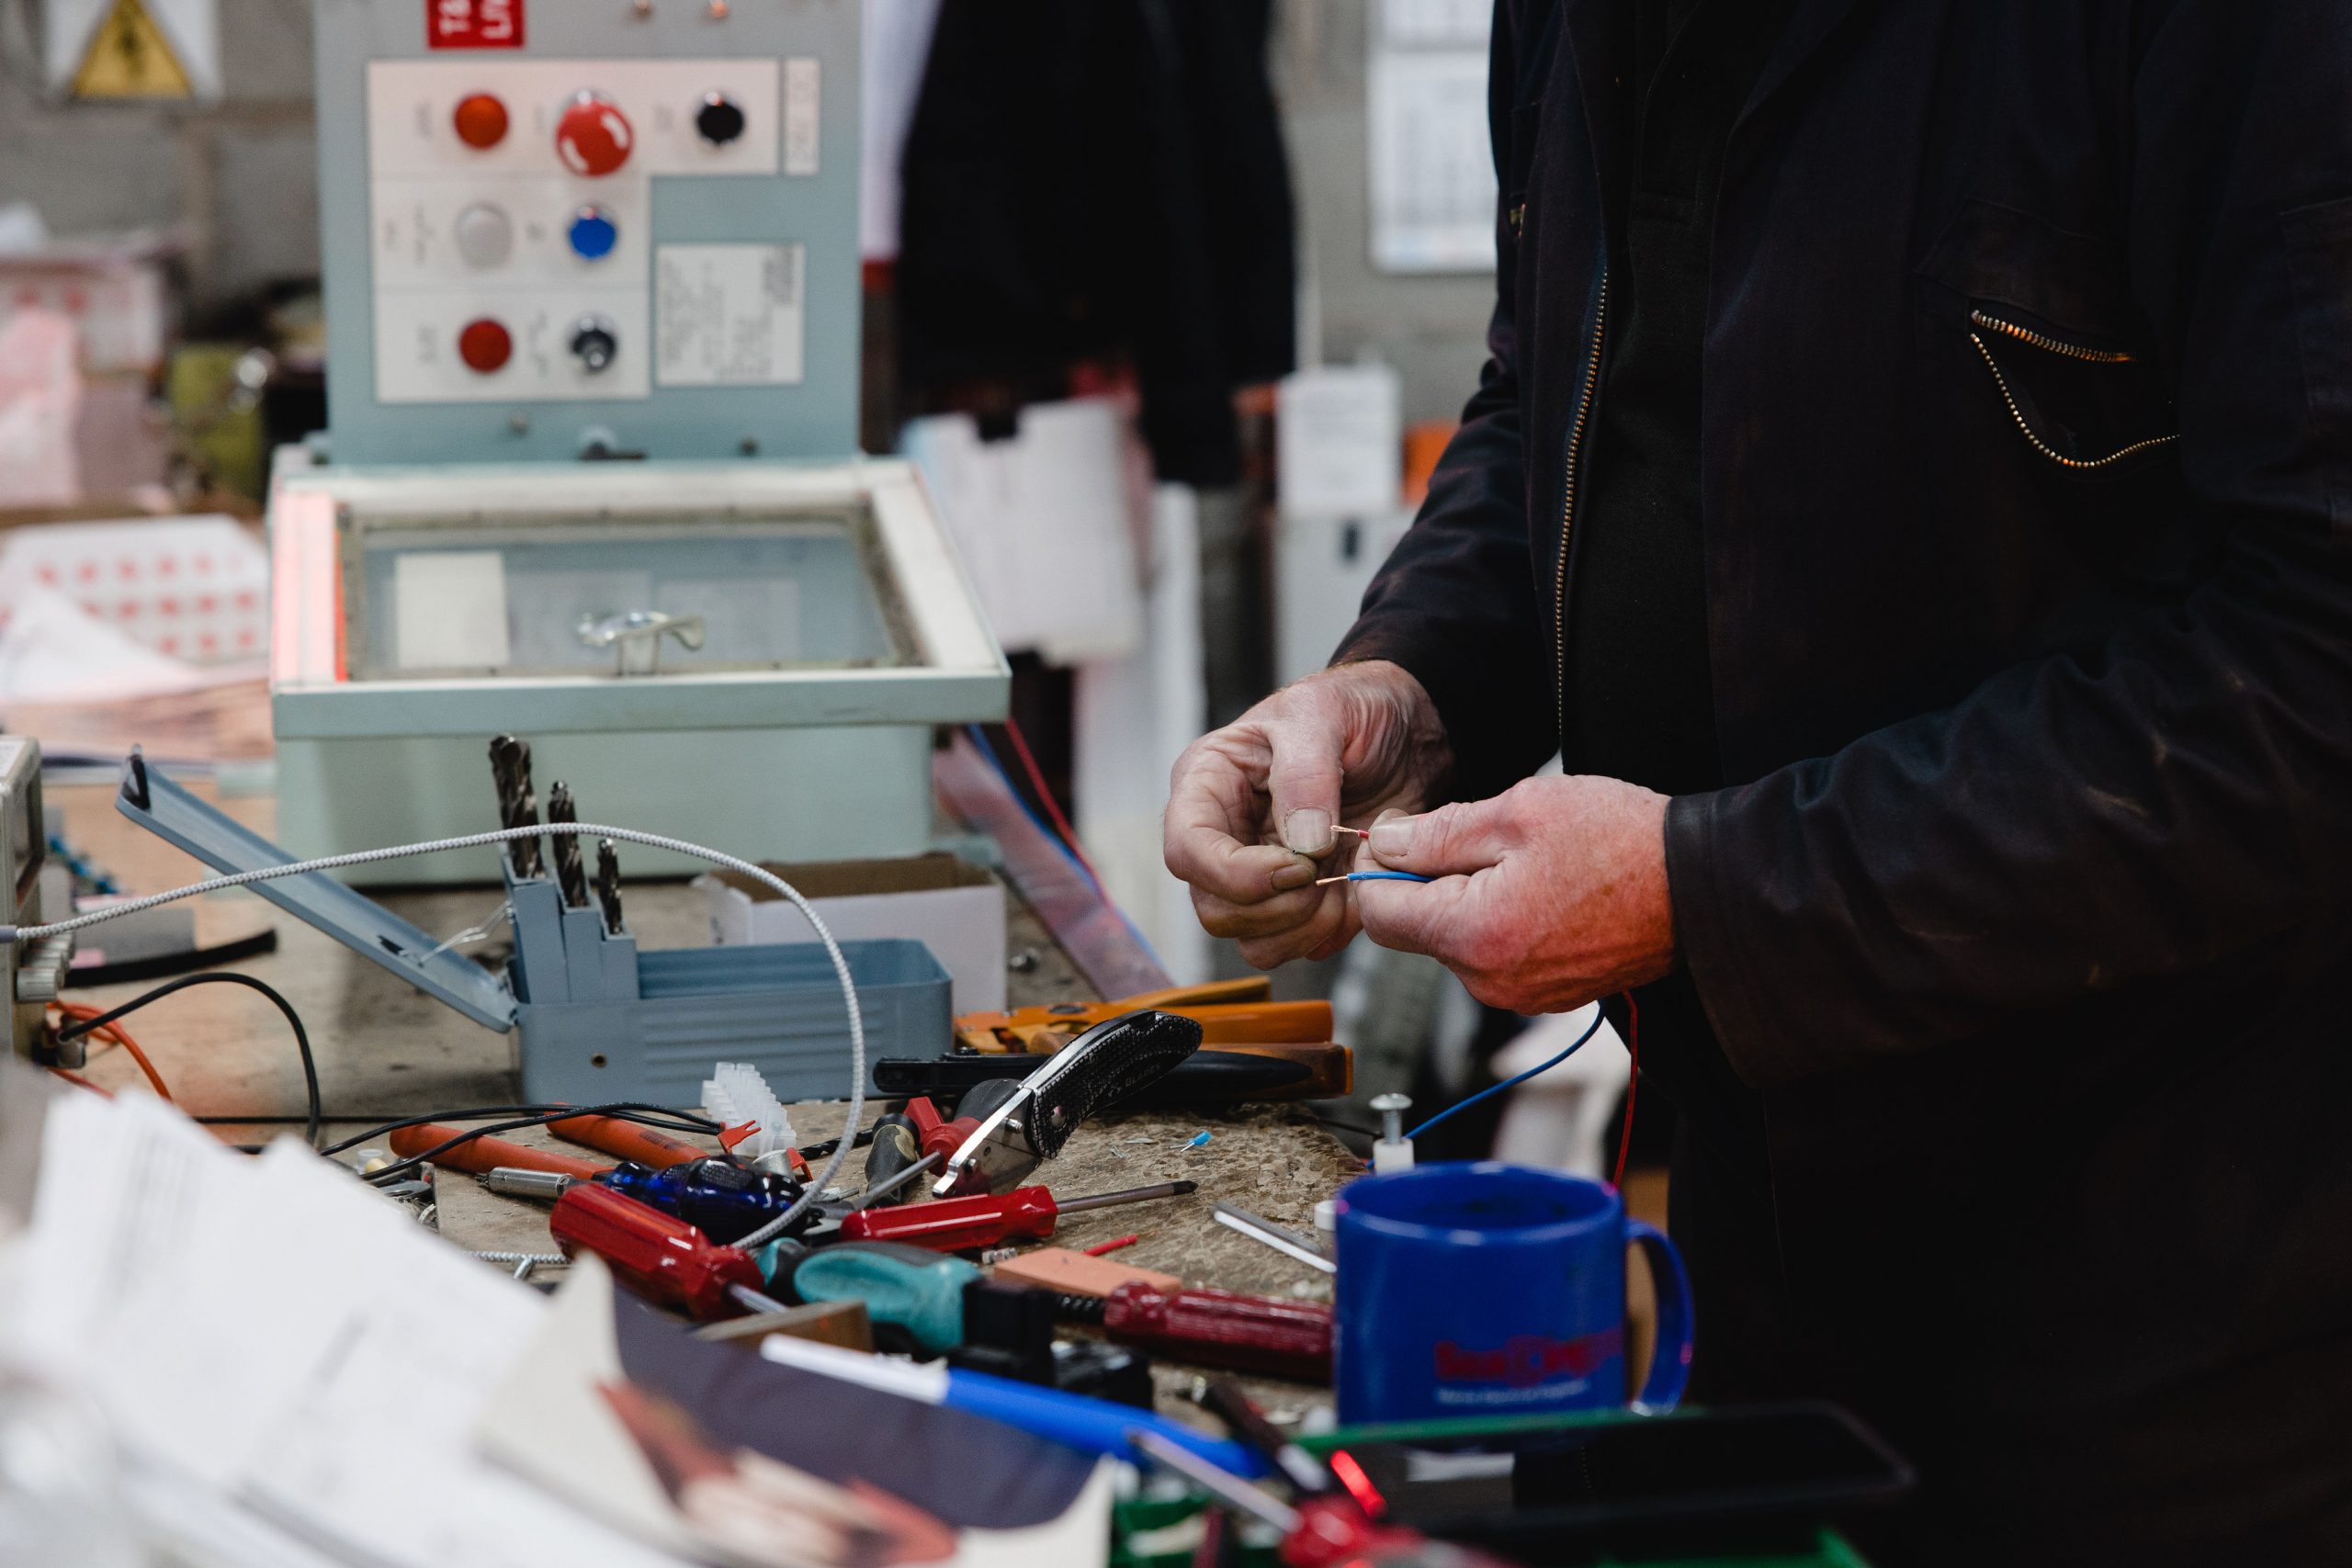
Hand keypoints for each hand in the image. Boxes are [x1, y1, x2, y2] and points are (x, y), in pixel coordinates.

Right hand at [1163, 661, 1452, 967]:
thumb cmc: (1351, 710)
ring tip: (1345, 880)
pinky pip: (1298, 946)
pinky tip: (1356, 889)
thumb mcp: (1325, 714)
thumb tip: (1301, 844)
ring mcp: (1258, 876)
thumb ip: (1306, 775)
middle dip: (1277, 907)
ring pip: (1252, 940)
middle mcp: (1223, 838)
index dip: (1235, 874)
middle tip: (1327, 874)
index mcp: (1208, 785)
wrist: (1405, 733)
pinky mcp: (1297, 903)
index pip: (1187, 850)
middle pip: (1215, 909)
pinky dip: (1330, 932)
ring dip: (1305, 927)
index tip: (1298, 866)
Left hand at [1352, 775, 1675, 1012]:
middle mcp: (1490, 980)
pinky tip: (1537, 887)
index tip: (1396, 835)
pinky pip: (1492, 957)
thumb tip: (1384, 845)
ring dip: (1464, 900)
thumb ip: (1438, 833)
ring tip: (1517, 860)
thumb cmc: (1621, 842)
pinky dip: (1496, 921)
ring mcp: (1518, 994)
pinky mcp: (1543, 994)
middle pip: (1414, 932)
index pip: (1379, 915)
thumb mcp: (1519, 812)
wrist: (1700, 886)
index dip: (1377, 870)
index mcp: (1476, 934)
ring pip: (1453, 943)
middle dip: (1423, 884)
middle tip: (1468, 836)